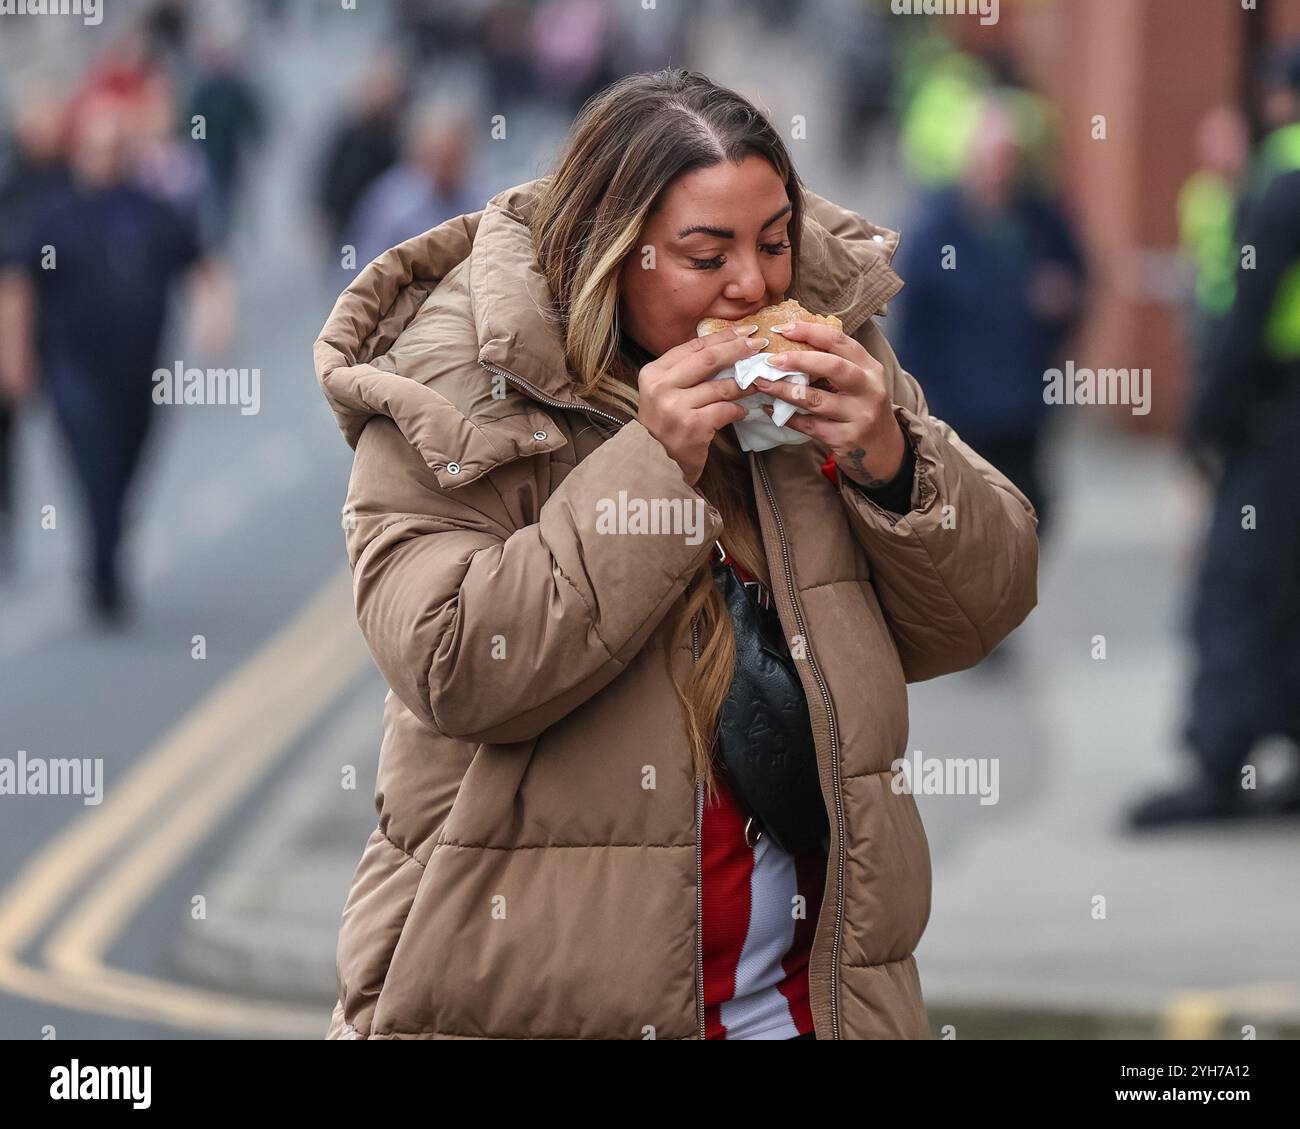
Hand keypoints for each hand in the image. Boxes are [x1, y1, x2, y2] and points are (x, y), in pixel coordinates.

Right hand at [635, 325, 761, 485]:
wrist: (656, 461)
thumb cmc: (668, 420)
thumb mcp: (668, 389)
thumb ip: (688, 368)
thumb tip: (729, 343)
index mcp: (653, 372)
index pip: (694, 347)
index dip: (723, 337)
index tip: (746, 331)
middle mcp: (659, 388)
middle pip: (708, 359)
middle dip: (738, 349)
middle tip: (759, 345)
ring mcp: (674, 408)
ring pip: (720, 387)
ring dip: (744, 383)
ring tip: (757, 382)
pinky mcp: (691, 427)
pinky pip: (724, 410)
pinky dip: (737, 410)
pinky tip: (742, 411)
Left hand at [752, 320, 904, 487]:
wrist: (884, 450)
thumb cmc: (862, 410)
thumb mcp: (859, 383)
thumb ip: (835, 366)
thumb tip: (792, 347)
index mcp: (871, 368)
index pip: (841, 341)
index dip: (811, 332)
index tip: (783, 328)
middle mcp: (869, 389)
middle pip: (833, 366)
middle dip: (799, 360)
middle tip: (771, 359)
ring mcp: (859, 415)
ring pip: (816, 399)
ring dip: (785, 390)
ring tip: (762, 384)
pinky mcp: (846, 438)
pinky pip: (810, 426)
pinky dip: (788, 417)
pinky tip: (771, 410)